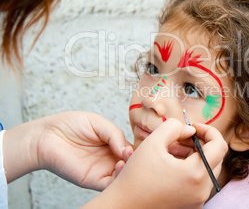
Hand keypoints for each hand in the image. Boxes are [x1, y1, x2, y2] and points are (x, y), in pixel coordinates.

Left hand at [4, 111, 131, 190]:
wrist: (47, 136)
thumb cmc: (70, 125)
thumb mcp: (98, 123)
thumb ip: (115, 134)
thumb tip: (127, 149)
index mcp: (112, 144)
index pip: (131, 149)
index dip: (138, 148)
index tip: (142, 144)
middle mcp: (110, 158)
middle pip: (130, 163)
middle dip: (136, 160)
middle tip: (135, 153)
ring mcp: (102, 170)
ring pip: (123, 176)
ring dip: (129, 169)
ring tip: (126, 159)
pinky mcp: (92, 180)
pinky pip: (110, 184)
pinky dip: (118, 179)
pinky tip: (119, 166)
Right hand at [84, 118, 227, 208]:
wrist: (122, 206)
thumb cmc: (135, 176)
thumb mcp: (153, 142)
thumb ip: (174, 127)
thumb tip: (190, 130)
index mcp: (196, 174)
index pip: (220, 145)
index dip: (208, 130)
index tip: (193, 126)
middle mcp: (201, 190)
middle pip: (215, 158)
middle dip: (200, 143)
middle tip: (181, 137)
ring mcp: (197, 200)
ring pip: (206, 170)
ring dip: (194, 155)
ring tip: (172, 149)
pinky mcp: (190, 205)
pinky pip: (198, 182)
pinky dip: (190, 169)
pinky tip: (171, 164)